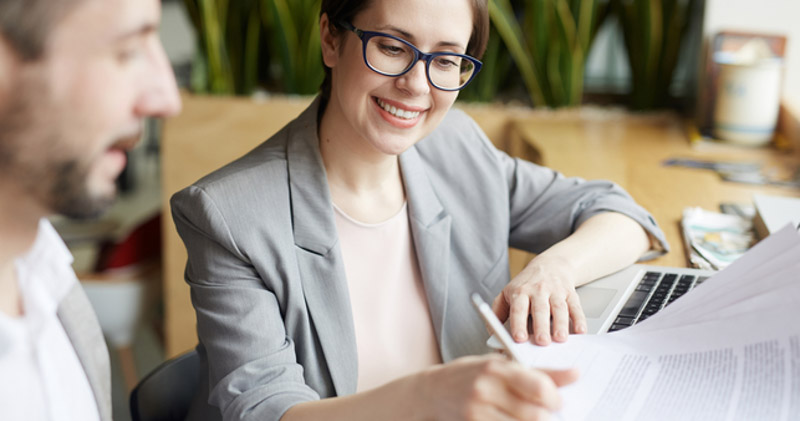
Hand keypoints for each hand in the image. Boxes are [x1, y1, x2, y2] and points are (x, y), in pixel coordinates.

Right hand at [419, 354, 577, 420]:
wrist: (431, 392)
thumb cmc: (469, 376)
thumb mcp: (500, 366)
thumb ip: (538, 372)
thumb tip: (575, 374)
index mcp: (496, 367)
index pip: (538, 386)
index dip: (555, 398)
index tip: (558, 401)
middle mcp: (486, 389)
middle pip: (534, 413)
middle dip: (547, 416)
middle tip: (547, 414)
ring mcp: (478, 411)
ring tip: (528, 416)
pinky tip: (512, 420)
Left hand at [492, 254, 586, 345]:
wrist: (551, 264)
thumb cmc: (527, 284)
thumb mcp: (507, 293)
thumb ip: (498, 312)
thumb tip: (492, 333)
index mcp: (520, 292)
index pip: (518, 309)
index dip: (518, 323)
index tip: (519, 338)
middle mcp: (538, 291)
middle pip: (540, 310)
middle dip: (541, 327)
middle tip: (541, 342)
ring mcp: (556, 292)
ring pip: (559, 308)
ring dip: (561, 324)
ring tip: (560, 339)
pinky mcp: (570, 294)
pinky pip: (575, 307)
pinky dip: (579, 319)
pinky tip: (580, 331)